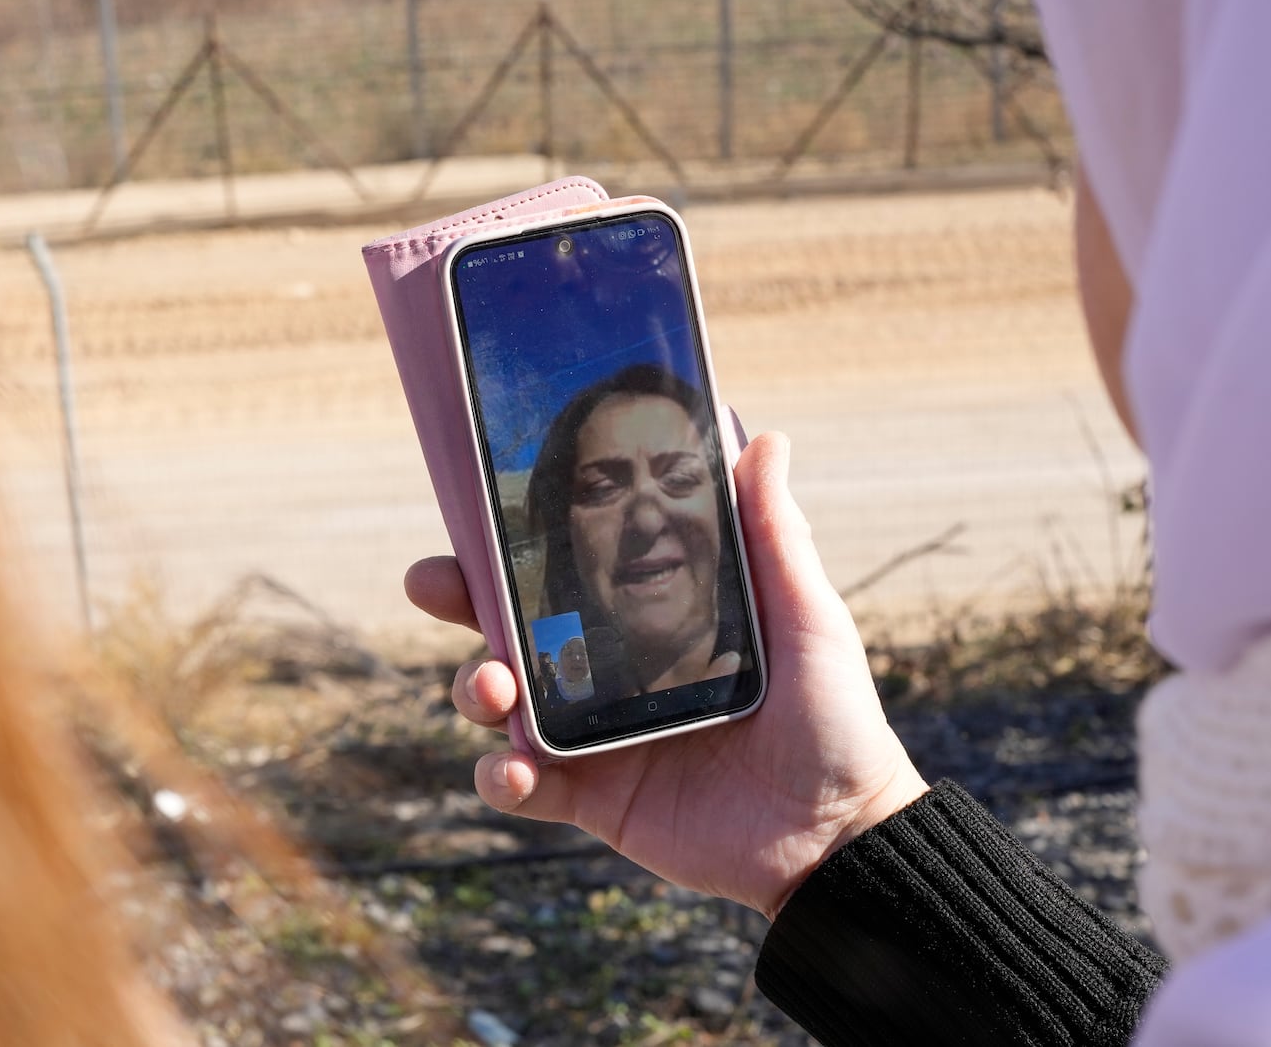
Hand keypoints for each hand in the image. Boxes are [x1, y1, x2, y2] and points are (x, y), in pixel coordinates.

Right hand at [405, 433, 928, 917]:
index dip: (514, 540)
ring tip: (494, 689)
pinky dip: (501, 776)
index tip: (475, 505)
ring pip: (502, 700)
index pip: (569, 567)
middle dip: (462, 598)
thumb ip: (773, 534)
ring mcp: (595, 734)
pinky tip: (516, 770)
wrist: (838, 834)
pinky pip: (522, 785)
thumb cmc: (834, 718)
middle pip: (512, 625)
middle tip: (432, 581)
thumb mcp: (805, 617)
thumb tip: (763, 437)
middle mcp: (611, 670)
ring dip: (476, 686)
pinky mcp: (593, 797)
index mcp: (650, 616)